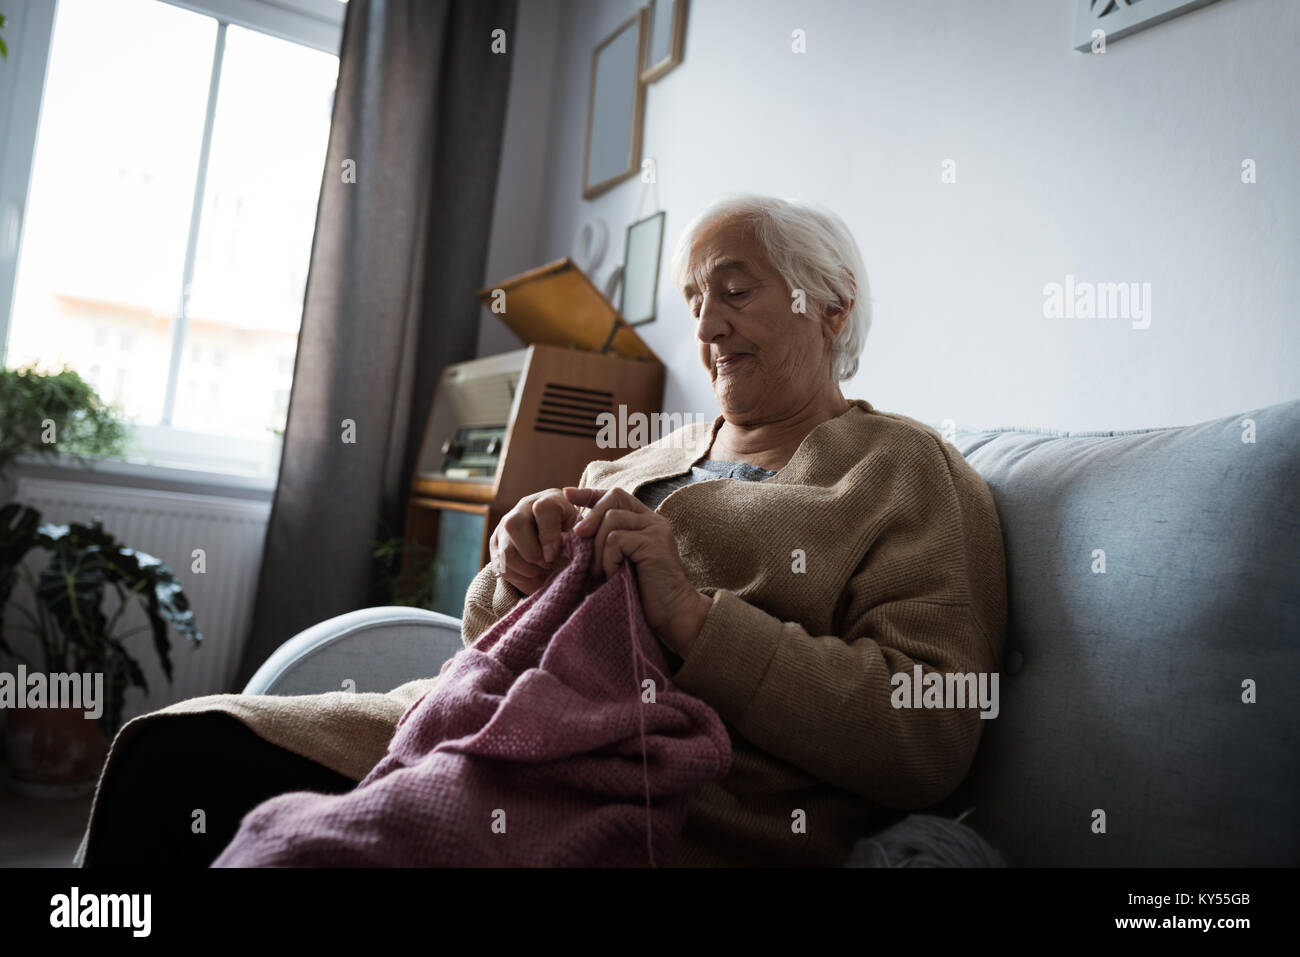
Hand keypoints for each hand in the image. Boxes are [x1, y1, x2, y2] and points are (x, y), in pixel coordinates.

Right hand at [488, 487, 582, 595]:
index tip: (554, 554)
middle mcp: (523, 508)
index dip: (549, 535)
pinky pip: (501, 565)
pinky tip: (534, 574)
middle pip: (514, 526)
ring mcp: (506, 525)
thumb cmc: (575, 536)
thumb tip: (571, 544)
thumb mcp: (585, 531)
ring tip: (542, 570)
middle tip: (547, 563)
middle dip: (532, 552)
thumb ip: (584, 534)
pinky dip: (519, 576)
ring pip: (505, 550)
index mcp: (549, 499)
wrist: (558, 541)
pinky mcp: (496, 543)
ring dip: (525, 568)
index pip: (543, 509)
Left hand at [563, 486, 711, 654]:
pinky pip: (616, 540)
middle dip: (590, 516)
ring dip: (598, 548)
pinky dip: (608, 559)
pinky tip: (613, 575)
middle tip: (577, 537)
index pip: (615, 495)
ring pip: (611, 519)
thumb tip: (574, 530)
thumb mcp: (619, 561)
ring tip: (600, 571)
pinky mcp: (654, 543)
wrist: (671, 614)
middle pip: (613, 498)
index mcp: (644, 521)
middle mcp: (652, 520)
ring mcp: (655, 529)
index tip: (567, 495)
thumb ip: (605, 542)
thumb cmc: (641, 593)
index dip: (590, 494)